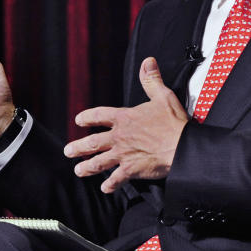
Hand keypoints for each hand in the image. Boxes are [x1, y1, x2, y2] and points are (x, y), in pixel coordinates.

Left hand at [65, 57, 187, 192]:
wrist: (182, 146)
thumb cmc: (173, 122)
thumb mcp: (162, 96)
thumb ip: (151, 79)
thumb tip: (148, 61)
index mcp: (125, 118)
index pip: (100, 115)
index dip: (88, 117)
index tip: (79, 120)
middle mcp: (119, 136)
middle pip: (93, 142)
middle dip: (78, 147)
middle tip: (68, 151)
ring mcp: (123, 154)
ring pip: (99, 162)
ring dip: (87, 167)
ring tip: (78, 171)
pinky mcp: (131, 169)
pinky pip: (117, 179)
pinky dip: (110, 185)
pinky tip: (104, 189)